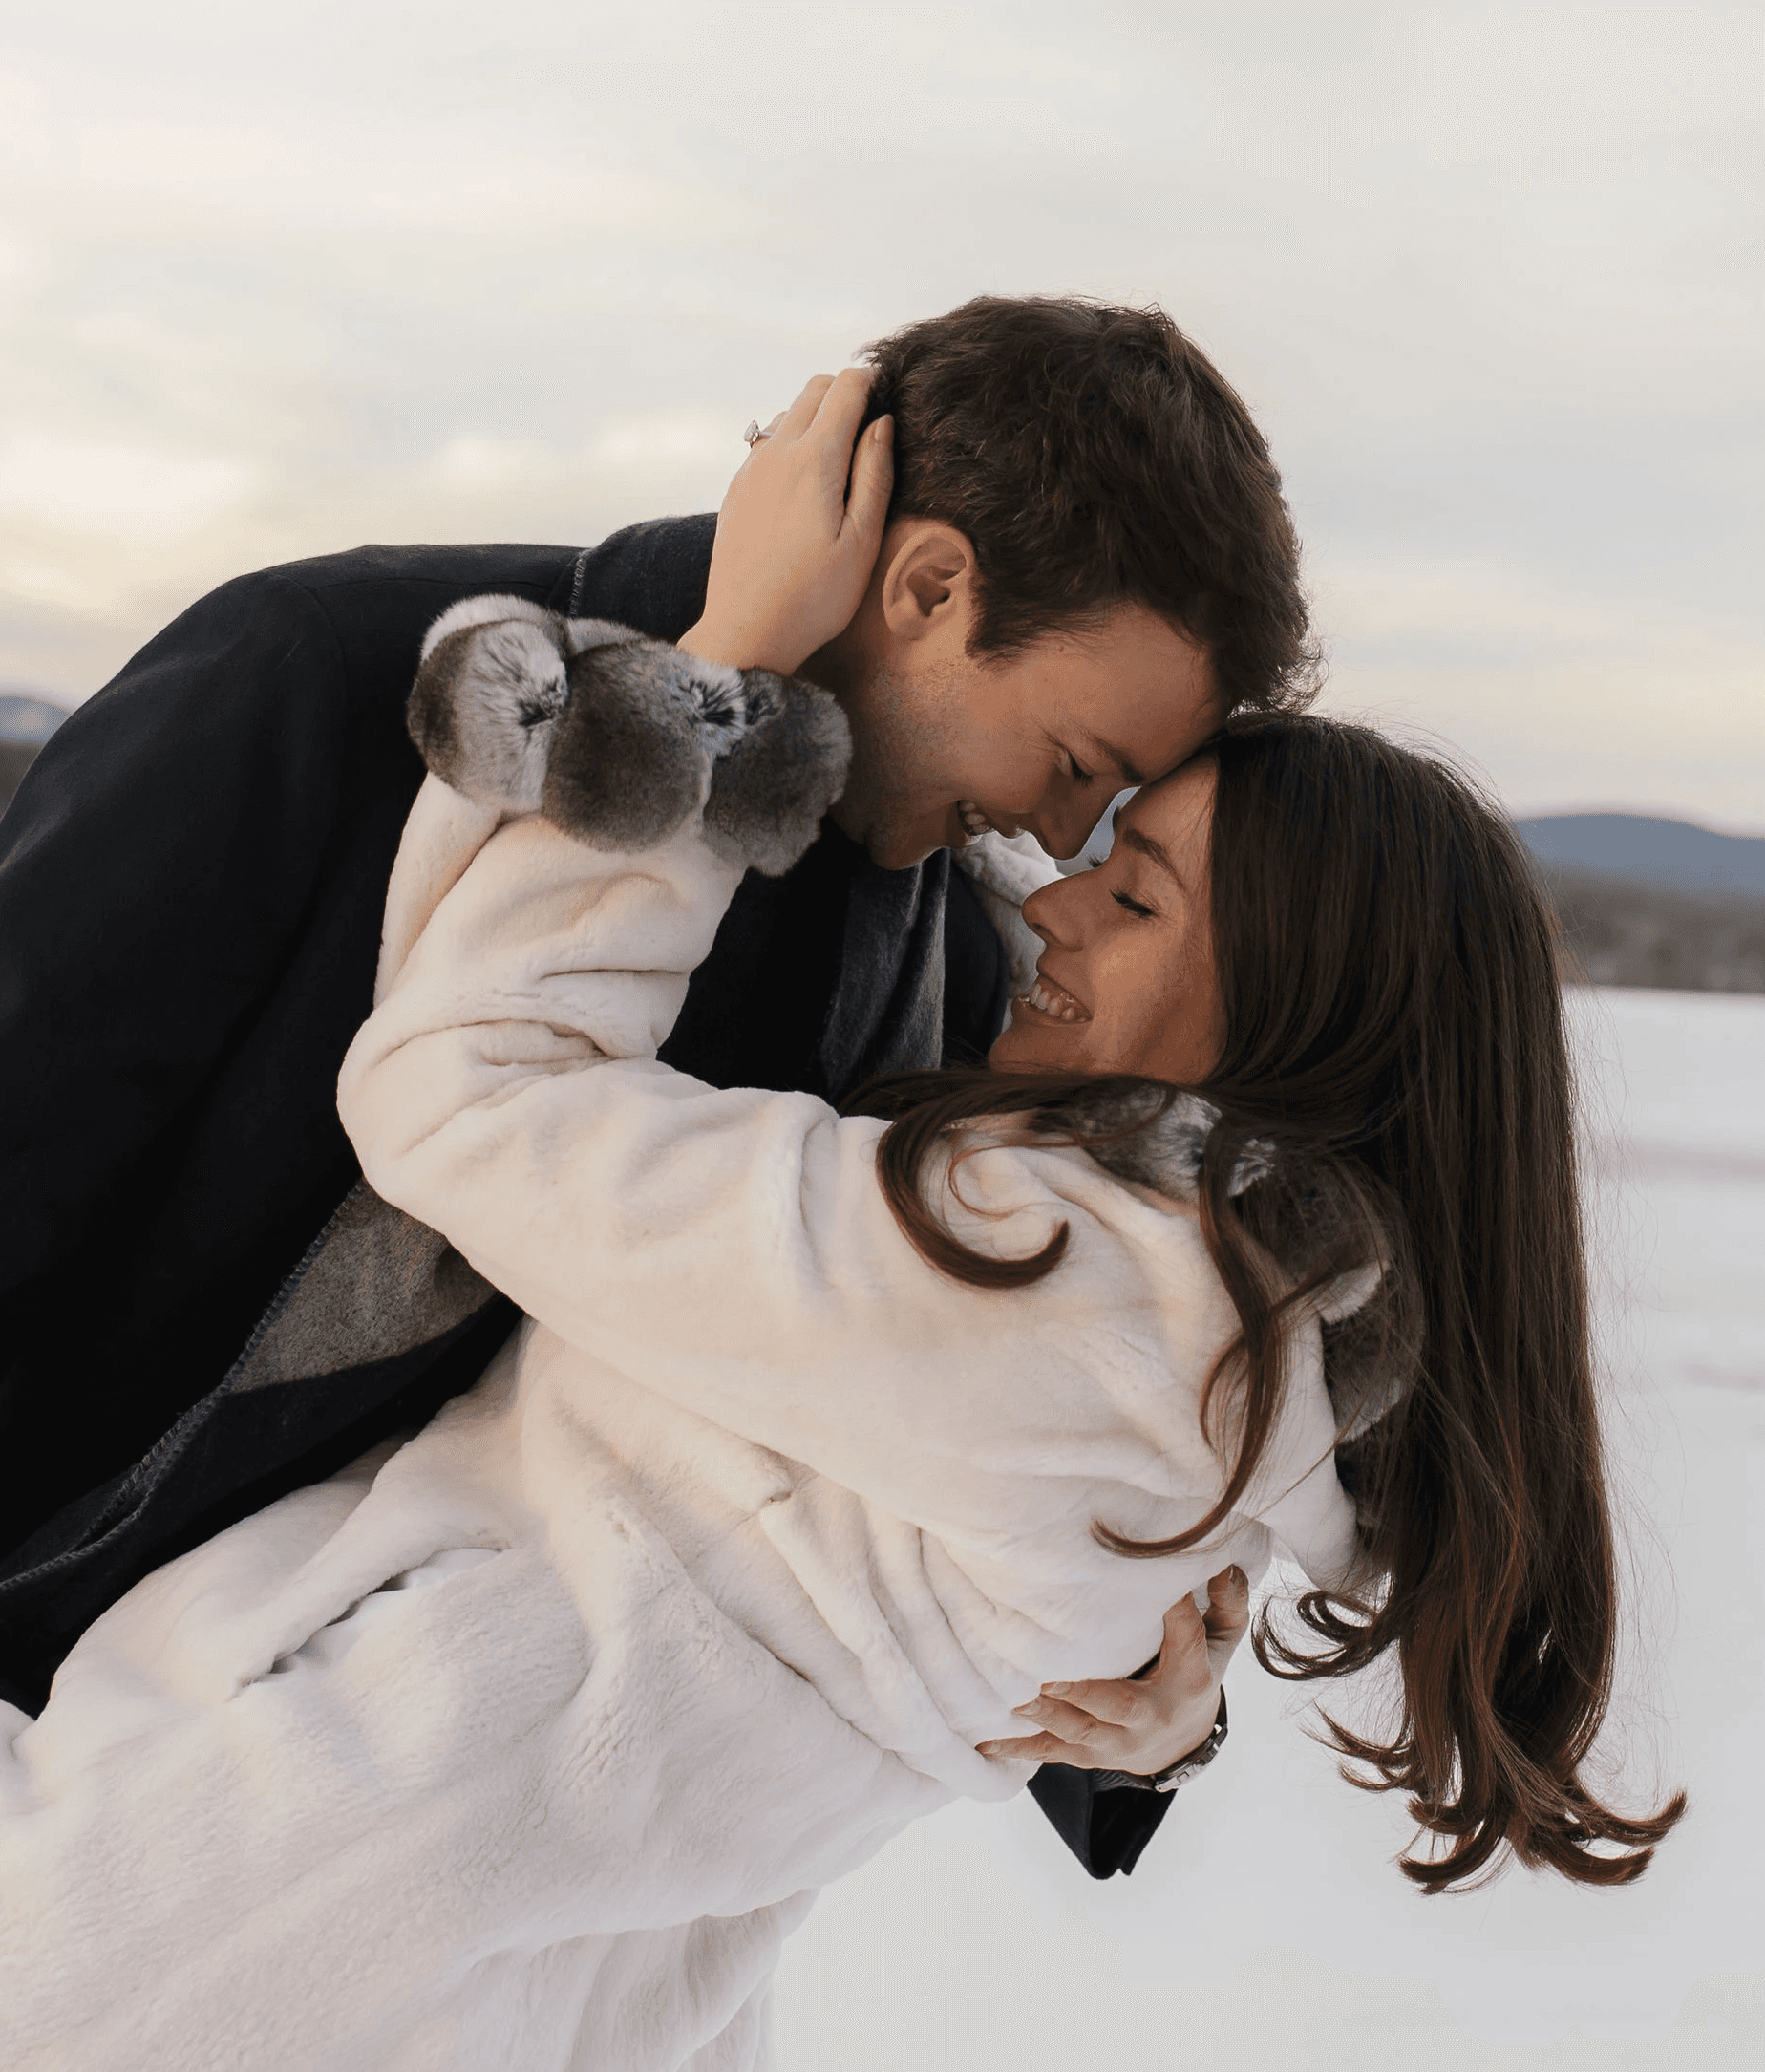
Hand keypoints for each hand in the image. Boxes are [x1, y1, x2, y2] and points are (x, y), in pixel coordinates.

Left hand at [678, 368, 893, 677]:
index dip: (875, 383)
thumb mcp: (862, 540)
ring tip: (840, 465)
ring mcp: (751, 468)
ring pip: (789, 413)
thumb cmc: (814, 597)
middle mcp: (776, 452)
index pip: (847, 385)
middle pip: (815, 388)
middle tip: (871, 433)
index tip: (891, 401)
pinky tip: (807, 490)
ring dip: (817, 420)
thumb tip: (882, 421)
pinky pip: (768, 444)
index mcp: (815, 459)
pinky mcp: (737, 489)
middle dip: (847, 395)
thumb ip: (875, 473)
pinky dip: (793, 446)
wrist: (746, 632)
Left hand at [976, 1565, 1249, 1773]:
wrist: (1183, 1743)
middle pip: (1116, 1704)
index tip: (1159, 1585)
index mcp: (1188, 1680)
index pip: (1183, 1639)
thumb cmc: (1193, 1675)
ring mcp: (1118, 1742)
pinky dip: (1019, 1748)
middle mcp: (1151, 1717)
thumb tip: (1221, 1562)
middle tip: (1045, 1675)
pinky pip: (1053, 1752)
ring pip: (1079, 1732)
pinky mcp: (1090, 1755)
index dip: (1174, 1611)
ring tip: (1011, 1698)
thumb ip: (1225, 1603)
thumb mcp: (1218, 1641)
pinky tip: (986, 1742)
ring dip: (1044, 1716)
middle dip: (1081, 1691)